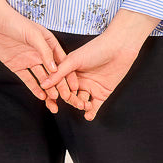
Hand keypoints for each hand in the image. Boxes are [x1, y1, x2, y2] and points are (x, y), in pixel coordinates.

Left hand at [0, 0, 79, 111]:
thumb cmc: (14, 22)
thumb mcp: (34, 34)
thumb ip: (45, 52)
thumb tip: (55, 70)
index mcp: (49, 43)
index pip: (62, 62)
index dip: (68, 74)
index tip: (75, 87)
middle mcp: (40, 53)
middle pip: (53, 73)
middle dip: (60, 86)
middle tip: (67, 99)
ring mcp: (29, 60)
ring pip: (42, 78)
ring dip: (49, 90)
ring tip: (55, 102)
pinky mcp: (16, 65)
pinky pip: (28, 79)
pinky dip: (35, 88)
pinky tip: (42, 96)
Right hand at [36, 9, 158, 119]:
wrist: (120, 47)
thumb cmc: (96, 48)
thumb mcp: (74, 60)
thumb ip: (59, 73)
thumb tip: (43, 84)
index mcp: (69, 71)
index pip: (58, 86)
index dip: (54, 94)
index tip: (52, 101)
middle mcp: (78, 80)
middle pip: (69, 96)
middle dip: (71, 101)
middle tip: (75, 101)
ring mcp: (90, 87)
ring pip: (81, 102)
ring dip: (81, 106)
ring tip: (85, 105)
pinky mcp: (102, 93)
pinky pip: (94, 106)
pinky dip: (91, 112)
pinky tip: (88, 115)